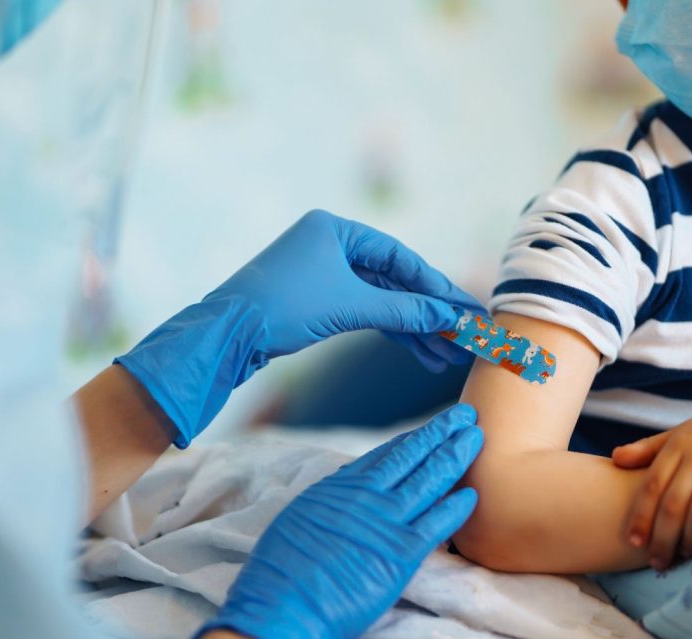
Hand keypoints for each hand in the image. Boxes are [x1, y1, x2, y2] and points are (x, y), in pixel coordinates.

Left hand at [116, 210, 483, 447]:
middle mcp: (331, 244)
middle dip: (428, 312)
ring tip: (444, 357)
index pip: (400, 257)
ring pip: (380, 300)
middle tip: (463, 335)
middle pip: (394, 279)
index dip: (436, 286)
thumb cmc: (282, 307)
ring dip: (412, 328)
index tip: (466, 309)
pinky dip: (388, 331)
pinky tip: (417, 351)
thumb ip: (402, 309)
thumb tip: (448, 317)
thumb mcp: (349, 306)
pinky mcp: (316, 300)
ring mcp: (323, 273)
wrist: (225, 335)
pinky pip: (364, 311)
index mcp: (336, 229)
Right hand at [186, 404, 482, 638]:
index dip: (414, 439)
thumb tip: (341, 495)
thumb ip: (329, 503)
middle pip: (413, 457)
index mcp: (341, 487)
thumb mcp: (300, 518)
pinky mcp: (401, 553)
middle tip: (466, 415)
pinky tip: (472, 494)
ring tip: (475, 438)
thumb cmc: (281, 571)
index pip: (387, 455)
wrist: (284, 605)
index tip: (433, 427)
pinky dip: (456, 507)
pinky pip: (437, 524)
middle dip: (442, 433)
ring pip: (430, 480)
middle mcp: (366, 496)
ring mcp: (385, 522)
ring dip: (455, 456)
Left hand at [613, 396, 691, 568]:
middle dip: (662, 537)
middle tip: (657, 561)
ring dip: (690, 540)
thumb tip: (615, 459)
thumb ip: (651, 447)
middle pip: (673, 504)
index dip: (641, 516)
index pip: (652, 485)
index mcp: (680, 444)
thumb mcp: (688, 432)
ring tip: (684, 557)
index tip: (633, 542)